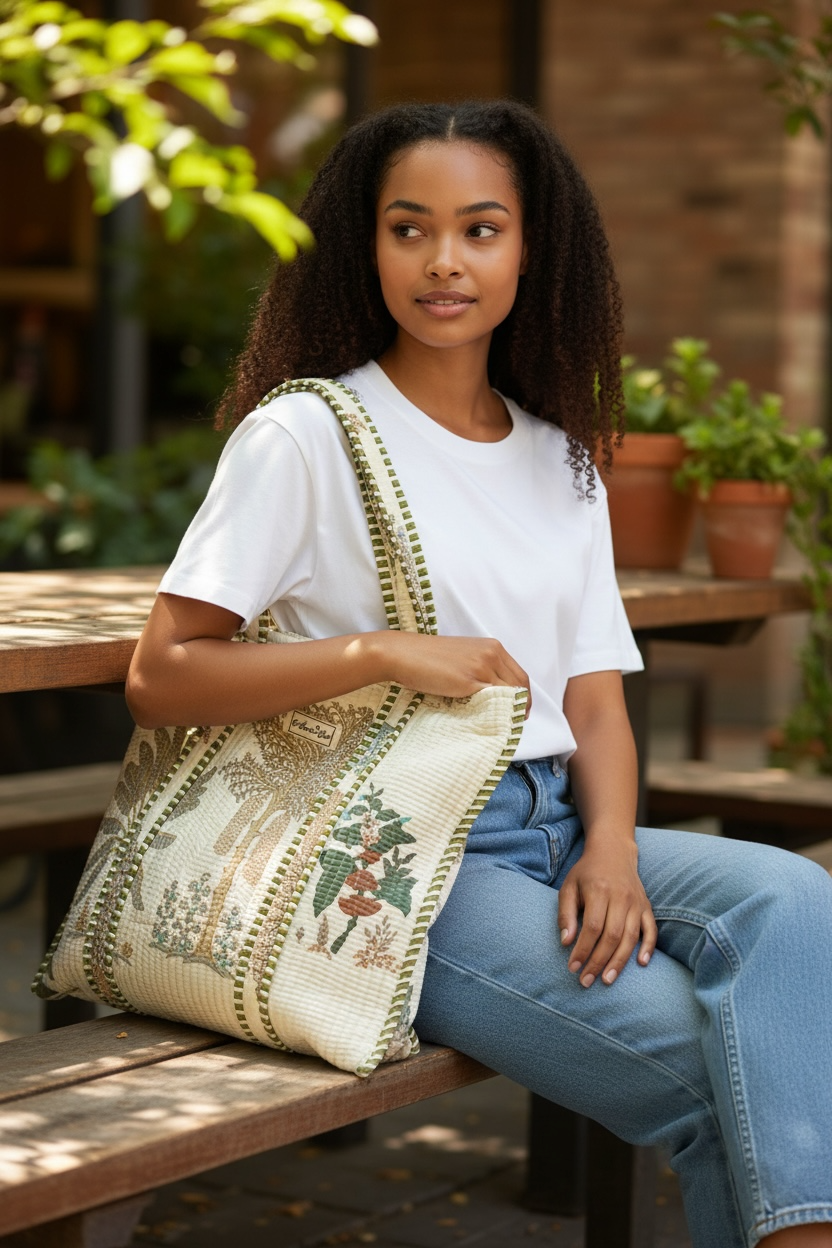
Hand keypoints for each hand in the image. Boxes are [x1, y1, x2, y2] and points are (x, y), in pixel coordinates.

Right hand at [374, 632, 530, 712]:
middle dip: (522, 705)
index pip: (519, 674)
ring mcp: (482, 666)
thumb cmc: (426, 657)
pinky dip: (497, 711)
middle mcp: (492, 653)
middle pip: (520, 684)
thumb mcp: (461, 657)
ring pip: (510, 693)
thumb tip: (492, 693)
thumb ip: (480, 668)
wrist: (403, 654)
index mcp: (491, 646)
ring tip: (504, 724)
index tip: (518, 709)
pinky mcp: (470, 680)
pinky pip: (494, 698)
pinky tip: (492, 721)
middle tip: (515, 721)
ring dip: (511, 710)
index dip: (523, 694)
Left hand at [558, 838, 656, 987]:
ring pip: (630, 937)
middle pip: (612, 936)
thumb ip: (565, 914)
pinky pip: (651, 930)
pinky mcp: (646, 906)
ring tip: (607, 980)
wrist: (613, 852)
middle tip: (586, 981)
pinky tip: (641, 963)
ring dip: (619, 962)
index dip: (582, 950)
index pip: (592, 927)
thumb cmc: (586, 872)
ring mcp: (636, 903)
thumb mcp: (568, 887)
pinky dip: (648, 947)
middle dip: (598, 962)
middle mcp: (620, 897)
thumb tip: (566, 942)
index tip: (572, 967)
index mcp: (599, 891)